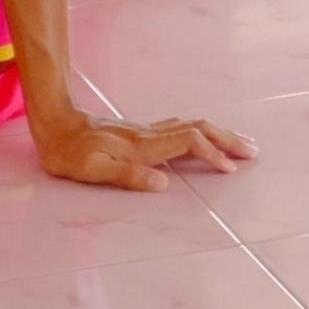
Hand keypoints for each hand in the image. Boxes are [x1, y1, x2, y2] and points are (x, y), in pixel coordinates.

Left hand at [31, 110, 257, 191]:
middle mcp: (151, 135)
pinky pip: (182, 127)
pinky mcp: (142, 132)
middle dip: (229, 140)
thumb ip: (127, 175)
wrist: (55, 125)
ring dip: (220, 134)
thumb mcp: (91, 170)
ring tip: (241, 142)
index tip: (230, 170)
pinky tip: (206, 136)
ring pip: (194, 126)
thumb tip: (163, 183)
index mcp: (144, 146)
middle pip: (200, 129)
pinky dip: (203, 132)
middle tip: (254, 151)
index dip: (212, 154)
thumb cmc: (68, 153)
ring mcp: (148, 131)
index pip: (189, 143)